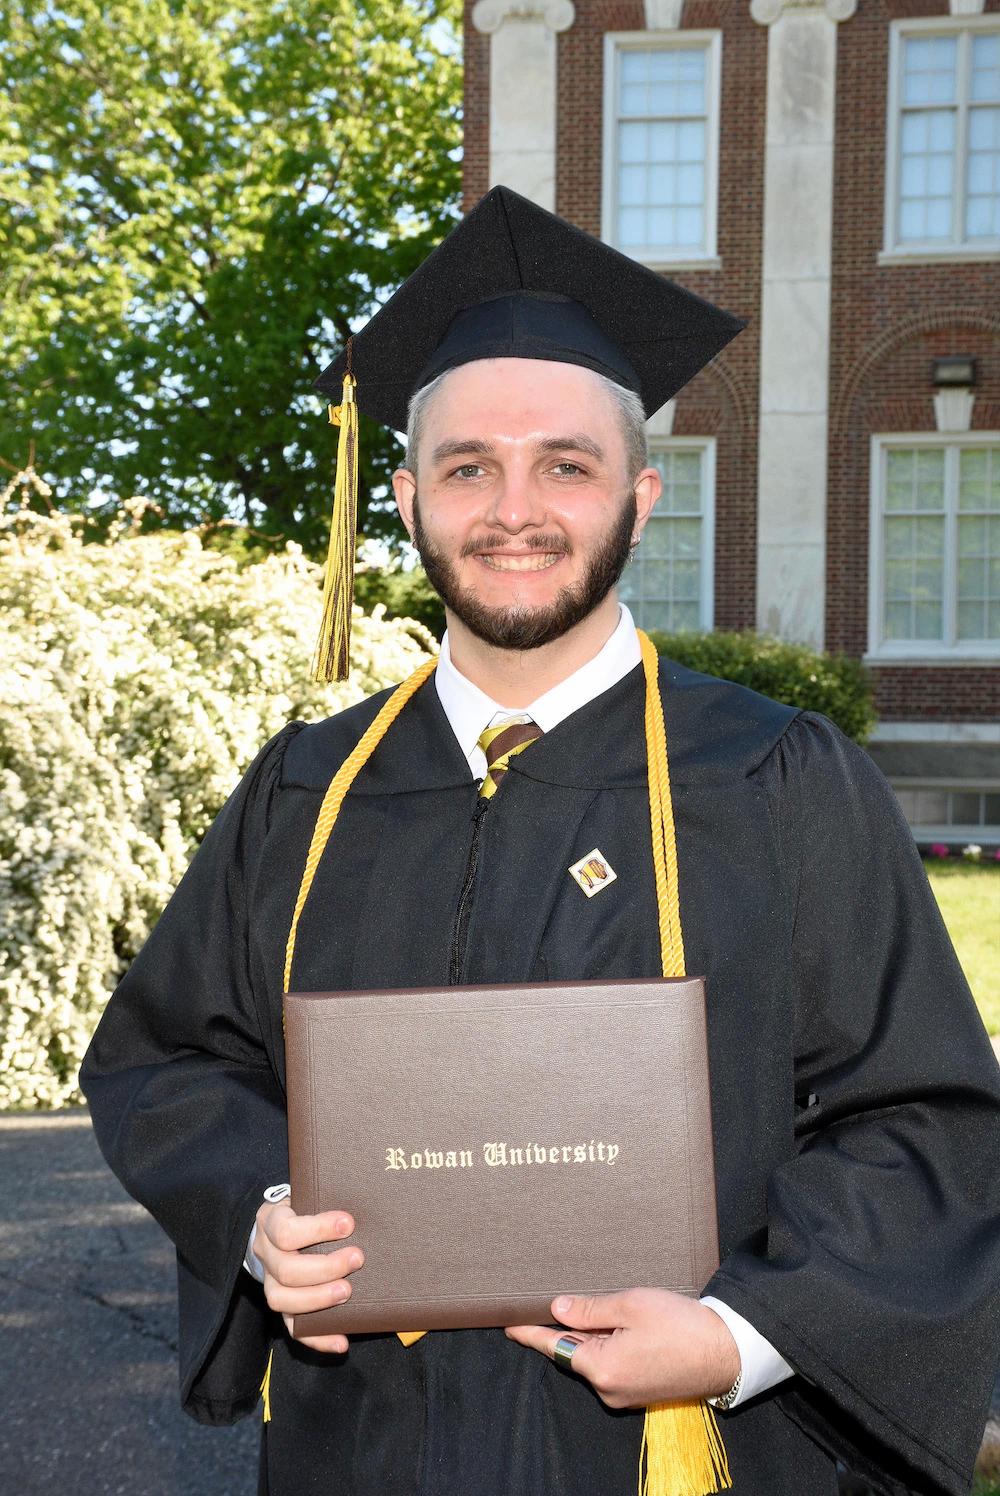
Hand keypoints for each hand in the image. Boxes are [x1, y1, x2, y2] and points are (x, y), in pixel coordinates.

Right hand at [255, 1199, 362, 1353]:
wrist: (277, 1223)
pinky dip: (317, 1338)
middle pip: (287, 1269)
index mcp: (271, 1221)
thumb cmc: (303, 1207)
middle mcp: (265, 1253)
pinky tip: (341, 1341)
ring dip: (318, 1300)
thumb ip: (326, 1198)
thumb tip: (370, 1200)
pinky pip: (292, 1328)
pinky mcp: (281, 1304)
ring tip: (348, 1292)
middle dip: (325, 1267)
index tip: (348, 1223)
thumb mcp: (307, 1194)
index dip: (318, 1229)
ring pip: (283, 1300)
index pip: (286, 1231)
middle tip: (357, 1259)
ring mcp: (269, 1282)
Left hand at [505, 1288, 740, 1408]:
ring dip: (594, 1336)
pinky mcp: (640, 1393)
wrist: (726, 1352)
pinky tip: (622, 1327)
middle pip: (576, 1353)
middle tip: (561, 1299)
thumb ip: (590, 1310)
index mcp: (603, 1368)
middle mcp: (609, 1389)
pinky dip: (610, 1346)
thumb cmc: (681, 1325)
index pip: (556, 1347)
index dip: (531, 1334)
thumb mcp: (631, 1305)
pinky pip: (613, 1366)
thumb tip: (557, 1309)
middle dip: (569, 1328)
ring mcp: (625, 1395)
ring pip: (595, 1359)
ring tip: (606, 1309)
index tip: (510, 1325)